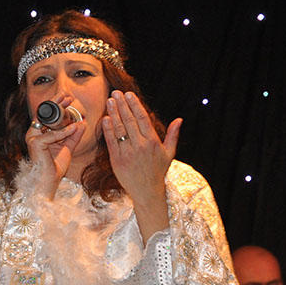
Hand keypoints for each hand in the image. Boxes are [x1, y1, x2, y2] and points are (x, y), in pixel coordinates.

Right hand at [23, 105, 86, 197]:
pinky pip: (52, 135)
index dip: (57, 105)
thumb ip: (73, 136)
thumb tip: (82, 123)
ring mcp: (32, 138)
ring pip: (48, 122)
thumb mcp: (67, 148)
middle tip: (67, 95)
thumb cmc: (54, 168)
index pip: (47, 116)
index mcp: (39, 134)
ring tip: (71, 104)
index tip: (68, 98)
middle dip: (56, 103)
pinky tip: (74, 128)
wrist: (48, 182)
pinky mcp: (35, 143)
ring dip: (60, 111)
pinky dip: (64, 131)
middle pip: (45, 113)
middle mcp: (33, 134)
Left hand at [101, 90, 180, 240]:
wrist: (146, 191)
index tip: (129, 95)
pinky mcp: (117, 160)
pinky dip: (108, 130)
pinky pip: (111, 142)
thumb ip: (173, 135)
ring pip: (119, 129)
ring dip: (113, 113)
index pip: (142, 119)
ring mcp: (127, 153)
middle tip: (115, 93)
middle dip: (122, 105)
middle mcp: (140, 146)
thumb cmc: (158, 171)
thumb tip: (179, 119)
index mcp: (152, 142)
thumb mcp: (169, 153)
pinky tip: (105, 119)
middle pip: (129, 121)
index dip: (135, 105)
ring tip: (109, 102)